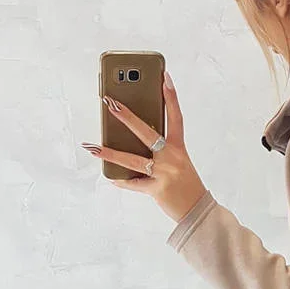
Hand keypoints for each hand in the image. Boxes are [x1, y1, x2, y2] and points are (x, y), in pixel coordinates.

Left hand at [81, 72, 206, 223]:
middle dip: (126, 117)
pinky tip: (110, 177)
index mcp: (179, 148)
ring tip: (91, 146)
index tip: (165, 77)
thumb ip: (160, 151)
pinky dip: (121, 181)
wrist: (198, 211)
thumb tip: (131, 141)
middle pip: (147, 133)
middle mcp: (172, 158)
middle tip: (109, 102)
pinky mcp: (157, 190)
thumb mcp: (178, 163)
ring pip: (132, 160)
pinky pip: (133, 183)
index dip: (171, 96)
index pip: (176, 117)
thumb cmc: (186, 185)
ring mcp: (164, 174)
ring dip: (109, 152)